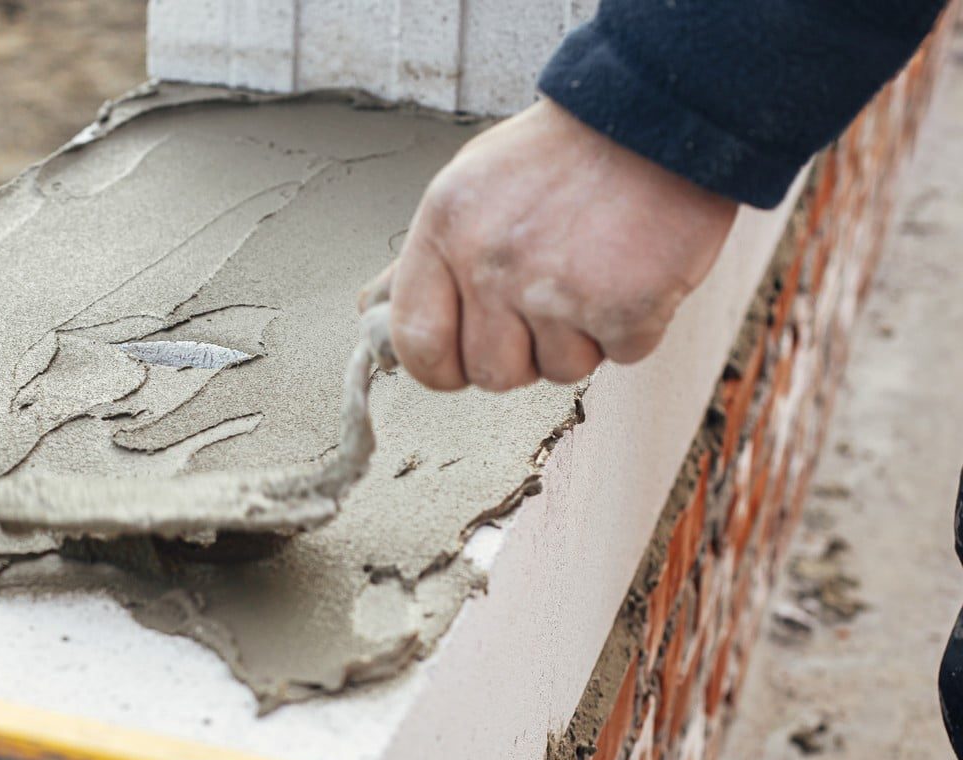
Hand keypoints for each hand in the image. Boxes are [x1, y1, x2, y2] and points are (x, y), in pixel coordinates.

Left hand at [360, 98, 738, 391]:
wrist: (660, 113)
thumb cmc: (561, 153)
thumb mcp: (469, 185)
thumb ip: (424, 258)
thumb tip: (373, 313)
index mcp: (446, 230)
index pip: (416, 343)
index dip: (438, 367)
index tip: (460, 359)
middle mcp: (492, 264)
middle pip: (489, 374)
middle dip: (520, 355)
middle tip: (545, 303)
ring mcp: (557, 290)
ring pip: (557, 372)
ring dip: (580, 340)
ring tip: (594, 273)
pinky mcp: (624, 309)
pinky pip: (619, 357)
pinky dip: (632, 328)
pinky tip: (632, 273)